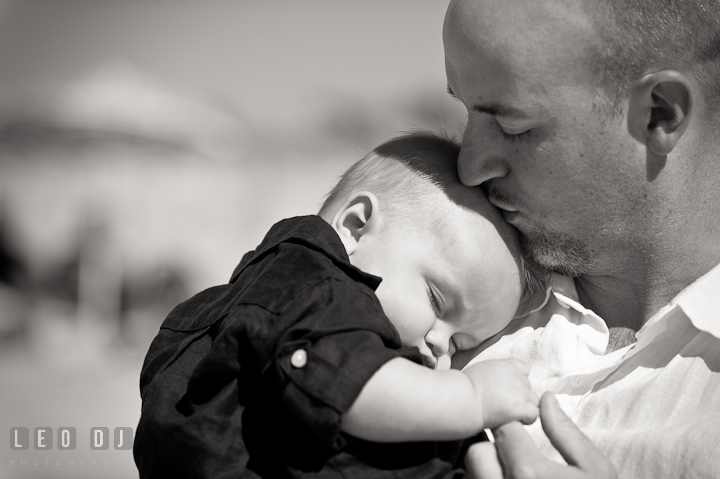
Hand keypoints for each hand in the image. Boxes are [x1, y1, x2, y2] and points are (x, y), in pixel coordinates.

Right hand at [463, 358, 538, 428]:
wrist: (461, 398)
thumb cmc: (463, 387)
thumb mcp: (479, 370)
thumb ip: (493, 373)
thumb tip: (494, 382)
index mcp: (505, 365)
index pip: (524, 368)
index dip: (519, 379)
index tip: (509, 388)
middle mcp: (515, 376)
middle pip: (528, 386)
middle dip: (520, 396)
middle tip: (505, 405)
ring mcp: (519, 392)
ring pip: (534, 400)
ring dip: (525, 408)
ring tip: (510, 415)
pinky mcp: (520, 407)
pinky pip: (533, 414)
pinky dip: (527, 419)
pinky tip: (514, 421)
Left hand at [464, 392, 616, 478]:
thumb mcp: (594, 468)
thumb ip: (566, 432)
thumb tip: (545, 399)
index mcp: (530, 473)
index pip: (503, 430)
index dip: (513, 426)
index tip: (523, 431)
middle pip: (477, 453)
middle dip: (495, 448)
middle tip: (517, 455)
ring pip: (475, 474)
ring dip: (491, 469)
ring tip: (519, 475)